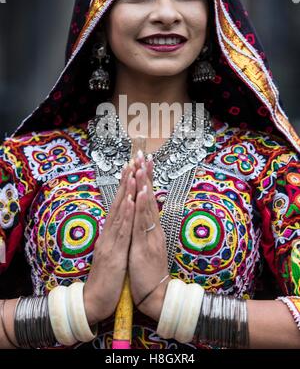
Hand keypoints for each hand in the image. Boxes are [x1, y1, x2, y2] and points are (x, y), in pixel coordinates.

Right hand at [83, 162, 135, 324]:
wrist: (93, 302)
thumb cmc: (106, 279)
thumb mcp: (113, 254)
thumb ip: (116, 238)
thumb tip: (121, 225)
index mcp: (110, 235)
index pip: (119, 206)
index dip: (125, 187)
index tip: (131, 169)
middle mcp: (108, 234)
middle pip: (119, 204)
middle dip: (126, 182)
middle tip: (131, 161)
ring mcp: (110, 242)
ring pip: (120, 213)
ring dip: (127, 192)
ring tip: (132, 173)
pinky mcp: (114, 253)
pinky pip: (122, 231)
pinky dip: (127, 215)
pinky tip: (132, 202)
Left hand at [128, 152, 169, 320]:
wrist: (156, 295)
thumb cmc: (148, 272)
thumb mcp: (145, 247)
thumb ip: (144, 231)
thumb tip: (142, 216)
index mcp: (150, 228)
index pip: (146, 199)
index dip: (144, 181)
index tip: (142, 162)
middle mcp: (152, 228)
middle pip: (148, 197)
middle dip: (145, 175)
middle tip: (144, 154)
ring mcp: (150, 235)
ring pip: (146, 205)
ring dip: (144, 184)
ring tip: (142, 165)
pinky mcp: (146, 244)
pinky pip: (143, 222)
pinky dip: (142, 206)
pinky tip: (141, 192)